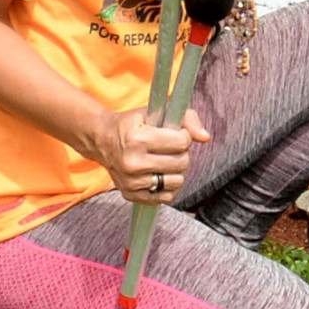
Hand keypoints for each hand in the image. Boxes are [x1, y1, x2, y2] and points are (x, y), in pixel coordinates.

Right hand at [88, 107, 211, 206]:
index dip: (184, 136)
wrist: (102, 141)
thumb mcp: (156, 112)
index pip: (181, 142)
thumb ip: (186, 118)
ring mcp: (131, 182)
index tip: (176, 133)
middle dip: (181, 153)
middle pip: (182, 163)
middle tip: (170, 148)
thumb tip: (205, 137)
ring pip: (177, 181)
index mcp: (138, 139)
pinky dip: (168, 186)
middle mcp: (132, 162)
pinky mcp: (131, 195)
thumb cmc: (133, 124)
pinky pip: (166, 197)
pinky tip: (159, 174)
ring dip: (176, 171)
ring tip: (164, 161)